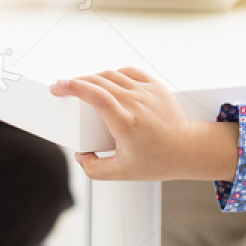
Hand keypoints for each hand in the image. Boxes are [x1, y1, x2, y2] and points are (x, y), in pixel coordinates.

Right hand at [49, 67, 238, 181]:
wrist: (187, 150)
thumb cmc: (157, 162)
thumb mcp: (121, 173)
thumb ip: (93, 168)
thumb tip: (79, 154)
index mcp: (126, 123)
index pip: (97, 96)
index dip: (74, 87)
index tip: (57, 86)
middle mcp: (137, 103)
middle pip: (99, 82)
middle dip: (76, 83)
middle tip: (62, 89)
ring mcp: (147, 92)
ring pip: (112, 75)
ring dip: (93, 78)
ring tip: (83, 89)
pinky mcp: (155, 86)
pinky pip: (128, 72)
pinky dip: (113, 75)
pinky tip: (107, 82)